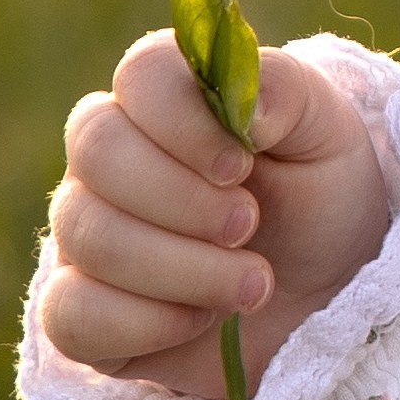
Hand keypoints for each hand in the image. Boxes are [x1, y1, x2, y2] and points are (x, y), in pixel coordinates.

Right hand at [41, 30, 389, 399]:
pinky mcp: (82, 312)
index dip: (184, 122)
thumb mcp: (326, 133)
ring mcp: (86, 234)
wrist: (324, 294)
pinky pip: (72, 315)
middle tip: (248, 225)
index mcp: (165, 98)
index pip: (140, 75)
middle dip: (184, 200)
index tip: (240, 166)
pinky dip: (145, 324)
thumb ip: (287, 92)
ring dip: (186, 268)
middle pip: (97, 152)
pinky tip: (200, 320)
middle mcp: (109, 158)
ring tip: (252, 282)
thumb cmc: (316, 199)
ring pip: (90, 237)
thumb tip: (249, 107)